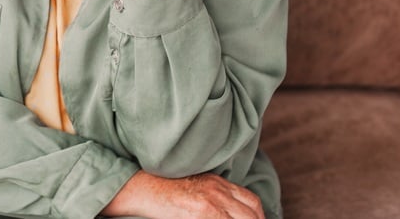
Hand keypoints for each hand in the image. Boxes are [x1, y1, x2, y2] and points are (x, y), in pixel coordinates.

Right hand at [103, 171, 264, 218]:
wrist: (141, 187)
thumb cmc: (162, 188)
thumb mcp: (194, 187)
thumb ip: (213, 196)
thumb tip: (224, 212)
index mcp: (218, 183)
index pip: (252, 201)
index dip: (258, 217)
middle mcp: (218, 190)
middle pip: (252, 213)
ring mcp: (211, 200)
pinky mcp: (201, 211)